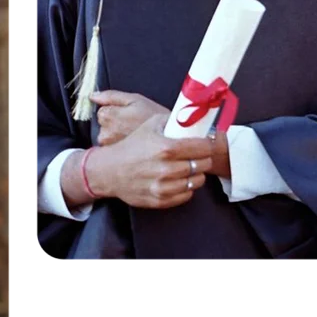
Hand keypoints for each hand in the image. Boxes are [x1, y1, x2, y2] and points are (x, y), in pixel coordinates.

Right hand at [84, 114, 212, 208]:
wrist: (109, 171)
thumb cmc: (130, 147)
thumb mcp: (148, 126)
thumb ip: (171, 121)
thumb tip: (191, 117)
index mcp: (166, 148)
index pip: (202, 147)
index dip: (206, 144)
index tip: (205, 143)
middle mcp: (167, 169)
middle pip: (203, 164)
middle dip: (203, 158)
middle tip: (198, 155)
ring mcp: (164, 187)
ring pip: (197, 181)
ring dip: (196, 174)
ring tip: (189, 167)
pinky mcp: (161, 200)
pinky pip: (187, 195)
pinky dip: (186, 187)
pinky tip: (179, 179)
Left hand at [90, 91, 168, 145]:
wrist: (172, 140)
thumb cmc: (155, 117)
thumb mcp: (135, 100)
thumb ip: (111, 96)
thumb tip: (92, 96)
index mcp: (108, 116)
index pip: (101, 112)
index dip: (116, 111)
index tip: (128, 114)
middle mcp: (105, 134)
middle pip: (103, 126)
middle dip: (115, 125)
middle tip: (133, 125)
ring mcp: (111, 148)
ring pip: (108, 138)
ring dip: (118, 136)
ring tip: (136, 135)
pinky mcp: (117, 158)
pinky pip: (115, 150)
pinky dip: (122, 147)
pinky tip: (135, 145)